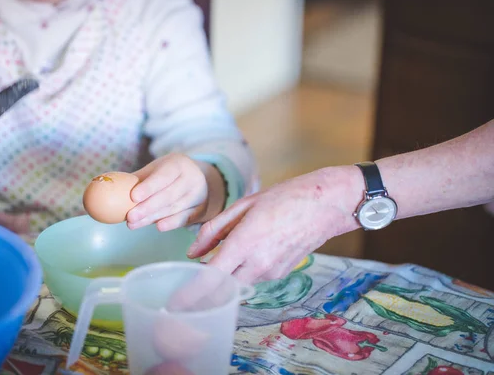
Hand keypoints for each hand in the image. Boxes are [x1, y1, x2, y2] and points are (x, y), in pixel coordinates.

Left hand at [126, 153, 225, 231]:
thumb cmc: (168, 175)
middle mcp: (192, 177)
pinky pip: (184, 219)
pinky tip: (158, 227)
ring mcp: (199, 194)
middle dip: (148, 207)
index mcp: (178, 163)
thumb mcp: (156, 170)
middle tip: (129, 217)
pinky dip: (171, 223)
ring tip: (133, 224)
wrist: (199, 181)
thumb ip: (137, 179)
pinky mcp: (201, 210)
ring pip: (174, 208)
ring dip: (152, 218)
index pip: (164, 175)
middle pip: (169, 195)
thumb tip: (106, 187)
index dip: (149, 186)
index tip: (133, 197)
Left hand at [187, 166, 363, 283]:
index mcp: (245, 242)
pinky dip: (243, 269)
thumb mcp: (244, 205)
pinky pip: (253, 276)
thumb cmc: (285, 197)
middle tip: (188, 285)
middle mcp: (259, 262)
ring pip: (237, 282)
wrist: (327, 204)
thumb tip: (191, 253)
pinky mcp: (281, 273)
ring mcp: (272, 271)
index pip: (211, 278)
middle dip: (204, 289)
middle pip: (222, 287)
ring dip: (225, 276)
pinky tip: (248, 251)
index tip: (174, 306)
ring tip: (220, 256)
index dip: (190, 295)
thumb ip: (213, 230)